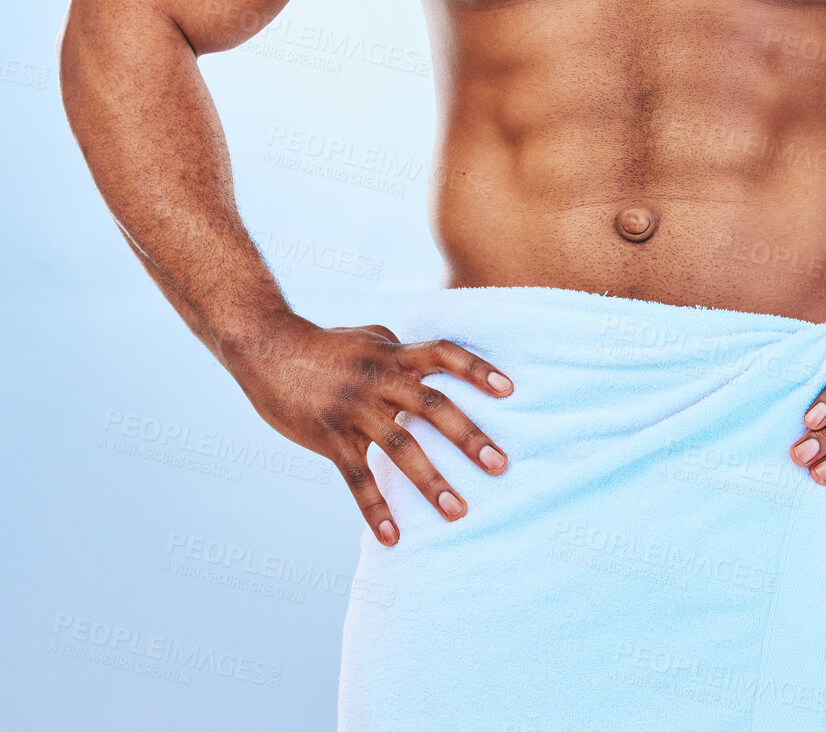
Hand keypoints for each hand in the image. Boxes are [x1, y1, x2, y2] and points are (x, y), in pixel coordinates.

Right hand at [222, 314, 513, 542]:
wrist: (266, 347)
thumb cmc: (326, 345)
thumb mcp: (369, 337)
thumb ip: (401, 352)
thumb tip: (432, 366)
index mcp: (392, 352)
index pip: (443, 354)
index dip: (477, 369)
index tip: (510, 390)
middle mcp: (377, 378)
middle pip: (431, 405)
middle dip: (468, 436)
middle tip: (501, 465)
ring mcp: (351, 407)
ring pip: (399, 446)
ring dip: (431, 481)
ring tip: (459, 511)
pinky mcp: (326, 435)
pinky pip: (354, 477)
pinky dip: (374, 508)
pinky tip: (392, 537)